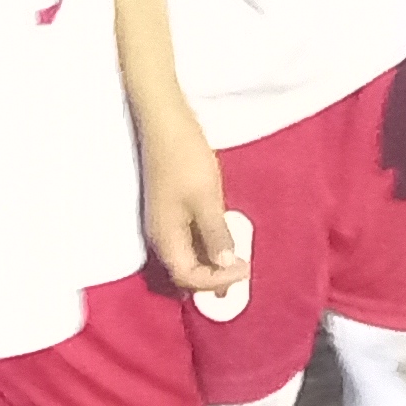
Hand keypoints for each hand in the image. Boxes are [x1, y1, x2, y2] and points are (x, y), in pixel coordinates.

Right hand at [142, 116, 246, 298]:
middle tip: (243, 272)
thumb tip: (227, 266)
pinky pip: (188, 239)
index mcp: (165, 238)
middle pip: (184, 271)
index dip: (216, 281)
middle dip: (213, 277)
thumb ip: (215, 235)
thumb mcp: (206, 199)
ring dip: (211, 262)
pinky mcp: (171, 209)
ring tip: (237, 261)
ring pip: (187, 255)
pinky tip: (224, 240)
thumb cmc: (186, 160)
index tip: (245, 270)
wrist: (166, 124)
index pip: (188, 277)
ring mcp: (165, 223)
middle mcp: (161, 236)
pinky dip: (206, 245)